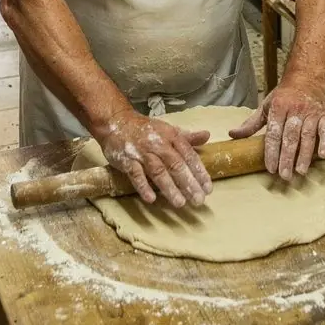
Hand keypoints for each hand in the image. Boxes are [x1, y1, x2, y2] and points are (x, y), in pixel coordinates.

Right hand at [97, 112, 211, 208]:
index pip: (189, 156)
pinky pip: (135, 174)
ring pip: (158, 171)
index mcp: (172, 136)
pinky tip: (151, 199)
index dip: (199, 172)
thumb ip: (187, 137)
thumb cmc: (146, 129)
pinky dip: (143, 186)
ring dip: (169, 188)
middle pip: (175, 165)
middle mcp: (159, 144)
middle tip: (198, 201)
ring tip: (180, 203)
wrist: (117, 121)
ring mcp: (142, 153)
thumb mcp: (168, 129)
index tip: (208, 189)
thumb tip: (207, 135)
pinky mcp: (127, 160)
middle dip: (188, 184)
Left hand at [229, 83, 324, 179]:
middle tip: (284, 176)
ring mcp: (310, 113)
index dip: (272, 152)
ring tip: (300, 171)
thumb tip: (232, 134)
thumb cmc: (283, 95)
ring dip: (304, 154)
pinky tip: (322, 155)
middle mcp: (294, 110)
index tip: (270, 168)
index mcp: (278, 108)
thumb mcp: (265, 106)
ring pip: (307, 136)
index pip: (273, 133)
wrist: (306, 78)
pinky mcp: (324, 115)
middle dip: (287, 157)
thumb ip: (251, 123)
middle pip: (290, 137)